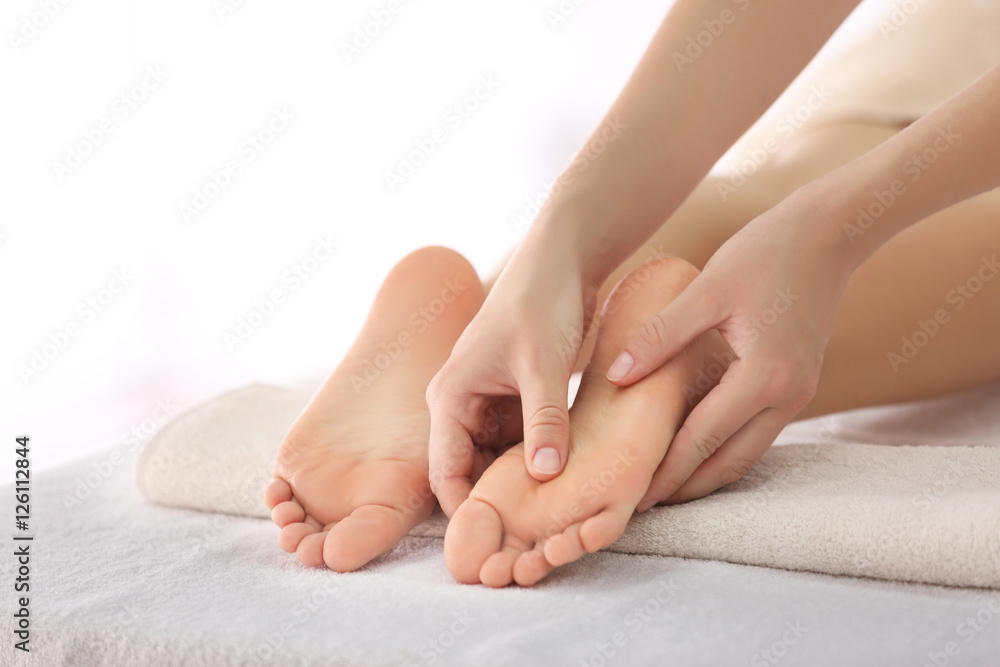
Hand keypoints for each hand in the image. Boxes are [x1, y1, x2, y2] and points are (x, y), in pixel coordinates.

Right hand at [426, 240, 597, 516]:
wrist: (564, 259)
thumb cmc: (542, 302)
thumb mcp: (544, 365)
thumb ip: (545, 421)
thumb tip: (546, 477)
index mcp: (450, 396)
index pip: (445, 472)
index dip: (465, 512)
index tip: (494, 544)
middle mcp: (462, 403)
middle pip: (470, 470)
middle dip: (496, 501)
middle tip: (528, 536)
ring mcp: (490, 401)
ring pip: (498, 458)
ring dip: (519, 481)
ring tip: (550, 513)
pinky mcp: (516, 396)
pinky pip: (520, 440)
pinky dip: (537, 457)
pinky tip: (564, 477)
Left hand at [607, 192, 854, 507]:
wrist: (831, 232)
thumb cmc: (766, 252)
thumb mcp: (707, 289)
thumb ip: (660, 336)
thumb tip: (615, 375)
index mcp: (763, 376)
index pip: (703, 438)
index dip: (666, 470)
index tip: (634, 495)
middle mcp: (788, 395)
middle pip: (730, 460)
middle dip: (687, 486)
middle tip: (644, 504)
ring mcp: (799, 392)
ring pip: (748, 451)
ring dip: (709, 472)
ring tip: (667, 485)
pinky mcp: (801, 383)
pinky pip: (760, 430)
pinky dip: (728, 447)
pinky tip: (700, 448)